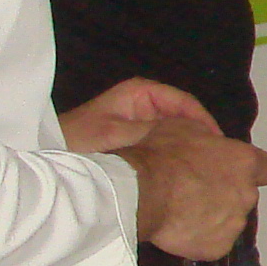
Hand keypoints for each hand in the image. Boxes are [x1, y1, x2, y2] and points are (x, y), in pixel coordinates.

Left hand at [61, 76, 217, 152]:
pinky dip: (172, 157)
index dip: (203, 123)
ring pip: (174, 133)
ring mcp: (141, 123)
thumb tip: (188, 139)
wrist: (49, 161)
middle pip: (183, 118)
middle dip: (198, 137)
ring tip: (203, 167)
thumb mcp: (115, 134)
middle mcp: (144, 104)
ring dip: (186, 149)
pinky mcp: (136, 142)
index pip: (185, 103)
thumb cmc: (78, 141)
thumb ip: (151, 132)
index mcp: (141, 93)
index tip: (216, 144)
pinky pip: (162, 146)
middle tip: (214, 160)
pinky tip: (182, 172)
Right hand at [117, 122, 266, 260]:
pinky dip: (200, 238)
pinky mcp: (219, 247)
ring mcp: (234, 223)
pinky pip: (213, 243)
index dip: (251, 171)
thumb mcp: (186, 128)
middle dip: (227, 194)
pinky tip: (179, 228)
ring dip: (214, 217)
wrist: (139, 193)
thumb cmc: (161, 157)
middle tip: (196, 192)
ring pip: (230, 221)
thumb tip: (213, 144)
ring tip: (184, 211)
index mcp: (245, 162)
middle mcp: (247, 193)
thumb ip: (210, 139)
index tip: (235, 173)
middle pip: (244, 196)